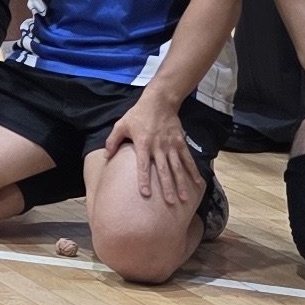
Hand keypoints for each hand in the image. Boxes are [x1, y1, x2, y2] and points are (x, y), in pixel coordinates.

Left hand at [102, 92, 194, 213]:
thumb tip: (106, 156)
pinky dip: (193, 171)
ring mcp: (171, 146)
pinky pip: (187, 159)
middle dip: (167, 187)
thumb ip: (113, 141)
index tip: (145, 194)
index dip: (144, 179)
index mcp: (143, 144)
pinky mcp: (180, 143)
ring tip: (184, 198)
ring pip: (177, 168)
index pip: (143, 166)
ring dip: (181, 183)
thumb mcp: (121, 125)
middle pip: (163, 170)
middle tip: (169, 202)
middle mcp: (158, 147)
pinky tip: (197, 182)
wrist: (159, 102)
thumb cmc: (137, 115)